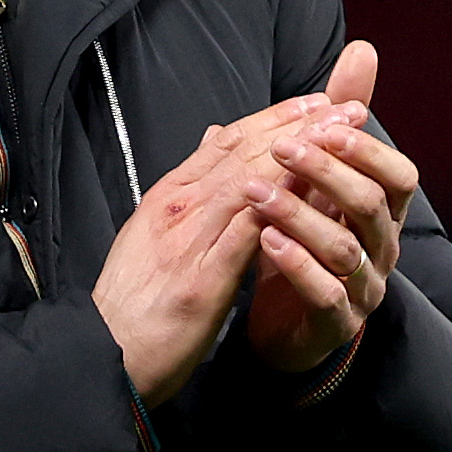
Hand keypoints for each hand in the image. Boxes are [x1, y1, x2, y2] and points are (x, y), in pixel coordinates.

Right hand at [97, 90, 344, 407]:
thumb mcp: (153, 230)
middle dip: (299, 126)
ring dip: (299, 157)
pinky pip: (245, 234)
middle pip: (245, 153)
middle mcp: (178, 208)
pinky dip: (277, 208)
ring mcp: (188, 240)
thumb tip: (212, 139)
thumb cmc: (133, 296)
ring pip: (248, 181)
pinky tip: (311, 195)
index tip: (317, 102)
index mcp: (168, 196)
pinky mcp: (202, 278)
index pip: (228, 143)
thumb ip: (189, 186)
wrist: (105, 349)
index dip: (276, 118)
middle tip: (346, 107)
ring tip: (341, 139)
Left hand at [245, 41, 423, 374]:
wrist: (286, 319)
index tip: (326, 125)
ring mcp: (363, 288)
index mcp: (381, 211)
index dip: (368, 151)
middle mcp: (381, 248)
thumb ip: (340, 116)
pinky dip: (298, 266)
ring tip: (257, 194)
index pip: (400, 176)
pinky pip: (326, 296)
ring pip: (345, 250)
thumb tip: (362, 49)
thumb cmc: (310, 235)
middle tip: (283, 149)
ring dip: (300, 215)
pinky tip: (267, 242)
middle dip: (328, 173)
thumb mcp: (322, 174)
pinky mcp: (336, 324)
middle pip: (370, 206)